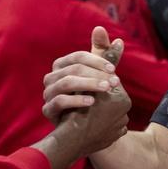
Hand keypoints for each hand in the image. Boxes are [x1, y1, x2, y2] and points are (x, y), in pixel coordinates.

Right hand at [41, 27, 130, 157]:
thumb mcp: (97, 77)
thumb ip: (106, 59)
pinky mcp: (48, 110)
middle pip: (74, 69)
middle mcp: (52, 77)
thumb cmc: (88, 97)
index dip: (97, 61)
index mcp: (62, 65)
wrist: (78, 129)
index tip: (113, 70)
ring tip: (107, 89)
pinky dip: (77, 100)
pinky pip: (59, 101)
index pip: (79, 57)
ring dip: (89, 84)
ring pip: (66, 82)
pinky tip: (92, 102)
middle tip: (115, 82)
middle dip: (96, 74)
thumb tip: (119, 40)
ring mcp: (48, 93)